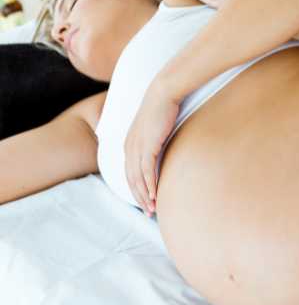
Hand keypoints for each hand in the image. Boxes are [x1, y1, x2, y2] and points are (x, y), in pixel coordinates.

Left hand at [124, 78, 179, 216]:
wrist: (163, 92)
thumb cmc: (162, 107)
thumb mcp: (154, 126)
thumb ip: (154, 139)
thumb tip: (161, 146)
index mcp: (129, 143)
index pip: (130, 172)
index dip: (136, 189)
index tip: (145, 201)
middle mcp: (129, 147)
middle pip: (131, 180)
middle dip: (139, 198)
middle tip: (148, 212)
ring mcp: (137, 147)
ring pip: (137, 179)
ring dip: (144, 196)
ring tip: (152, 209)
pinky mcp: (147, 146)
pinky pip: (146, 171)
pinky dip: (150, 185)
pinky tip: (155, 196)